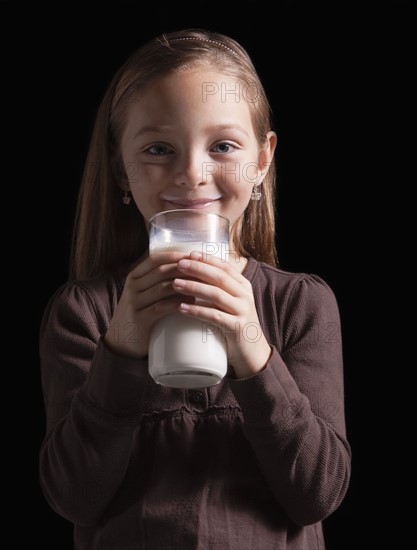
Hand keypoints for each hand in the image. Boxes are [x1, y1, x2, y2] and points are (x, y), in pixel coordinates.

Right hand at [104, 252, 193, 358]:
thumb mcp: (143, 293)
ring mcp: (134, 303)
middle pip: (161, 272)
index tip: (194, 256)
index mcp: (134, 277)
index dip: (175, 256)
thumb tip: (189, 268)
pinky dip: (177, 303)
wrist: (121, 341)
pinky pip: (160, 308)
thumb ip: (158, 281)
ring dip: (184, 285)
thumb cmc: (140, 313)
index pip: (155, 260)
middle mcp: (132, 287)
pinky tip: (190, 302)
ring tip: (201, 286)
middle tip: (203, 271)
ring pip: (162, 288)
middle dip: (184, 269)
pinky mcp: (139, 320)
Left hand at [173, 251, 271, 378]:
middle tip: (178, 265)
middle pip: (219, 277)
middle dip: (198, 269)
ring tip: (175, 284)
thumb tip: (191, 274)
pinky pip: (214, 316)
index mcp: (243, 286)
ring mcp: (243, 311)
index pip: (225, 266)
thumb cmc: (235, 325)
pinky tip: (182, 307)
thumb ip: (218, 289)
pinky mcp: (237, 327)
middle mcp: (245, 296)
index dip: (207, 259)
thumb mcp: (231, 303)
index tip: (189, 254)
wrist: (253, 353)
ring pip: (216, 294)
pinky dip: (197, 310)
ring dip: (194, 287)